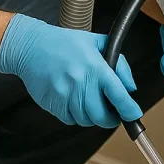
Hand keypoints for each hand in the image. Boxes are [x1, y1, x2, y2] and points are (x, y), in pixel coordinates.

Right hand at [0, 13, 142, 128]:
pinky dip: (75, 115)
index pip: (118, 95)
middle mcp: (80, 82)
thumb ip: (119, 63)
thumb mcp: (96, 43)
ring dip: (91, 116)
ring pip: (86, 120)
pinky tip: (73, 101)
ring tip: (88, 101)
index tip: (133, 115)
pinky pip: (70, 120)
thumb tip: (130, 87)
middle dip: (110, 119)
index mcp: (95, 67)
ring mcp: (65, 94)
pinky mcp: (53, 103)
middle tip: (111, 113)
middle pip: (102, 116)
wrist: (31, 46)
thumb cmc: (64, 43)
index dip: (129, 110)